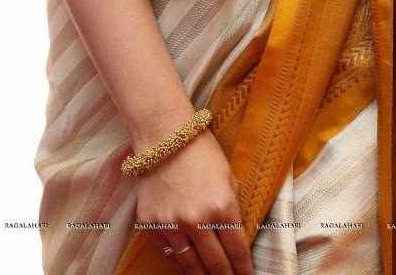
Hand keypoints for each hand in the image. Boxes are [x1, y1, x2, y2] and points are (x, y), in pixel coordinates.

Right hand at [135, 127, 252, 273]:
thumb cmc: (200, 151)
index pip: (237, 251)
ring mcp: (172, 225)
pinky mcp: (151, 225)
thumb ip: (232, 207)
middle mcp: (197, 221)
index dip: (244, 269)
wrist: (164, 134)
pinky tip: (188, 261)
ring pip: (190, 266)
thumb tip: (236, 235)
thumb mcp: (228, 177)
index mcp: (222, 206)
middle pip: (216, 265)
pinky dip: (179, 258)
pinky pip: (168, 252)